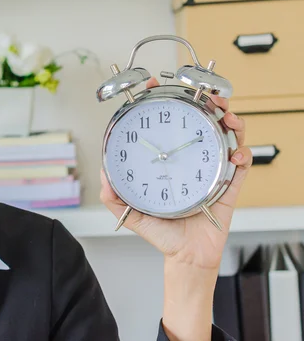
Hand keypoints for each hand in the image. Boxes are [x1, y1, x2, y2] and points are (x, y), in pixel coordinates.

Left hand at [99, 77, 252, 338]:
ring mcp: (212, 172)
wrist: (185, 257)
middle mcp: (192, 163)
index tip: (156, 86)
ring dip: (230, 122)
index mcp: (171, 164)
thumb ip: (114, 196)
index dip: (165, 104)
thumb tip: (101, 174)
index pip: (169, 127)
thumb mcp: (131, 212)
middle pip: (202, 124)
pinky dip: (242, 154)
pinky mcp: (229, 186)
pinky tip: (236, 153)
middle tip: (205, 96)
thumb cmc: (162, 234)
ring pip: (225, 138)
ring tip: (225, 116)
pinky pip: (241, 166)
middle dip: (207, 104)